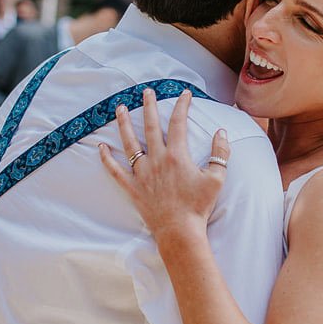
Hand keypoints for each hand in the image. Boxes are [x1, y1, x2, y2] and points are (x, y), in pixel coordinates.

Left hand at [98, 89, 227, 238]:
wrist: (180, 231)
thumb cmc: (198, 207)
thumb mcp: (217, 178)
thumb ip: (220, 153)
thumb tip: (221, 132)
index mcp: (177, 156)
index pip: (179, 123)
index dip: (182, 106)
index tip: (184, 94)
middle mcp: (156, 160)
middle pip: (151, 126)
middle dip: (148, 106)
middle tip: (145, 91)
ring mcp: (142, 173)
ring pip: (130, 143)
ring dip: (124, 124)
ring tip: (120, 108)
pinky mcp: (132, 187)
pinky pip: (115, 170)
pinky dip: (107, 159)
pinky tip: (101, 147)